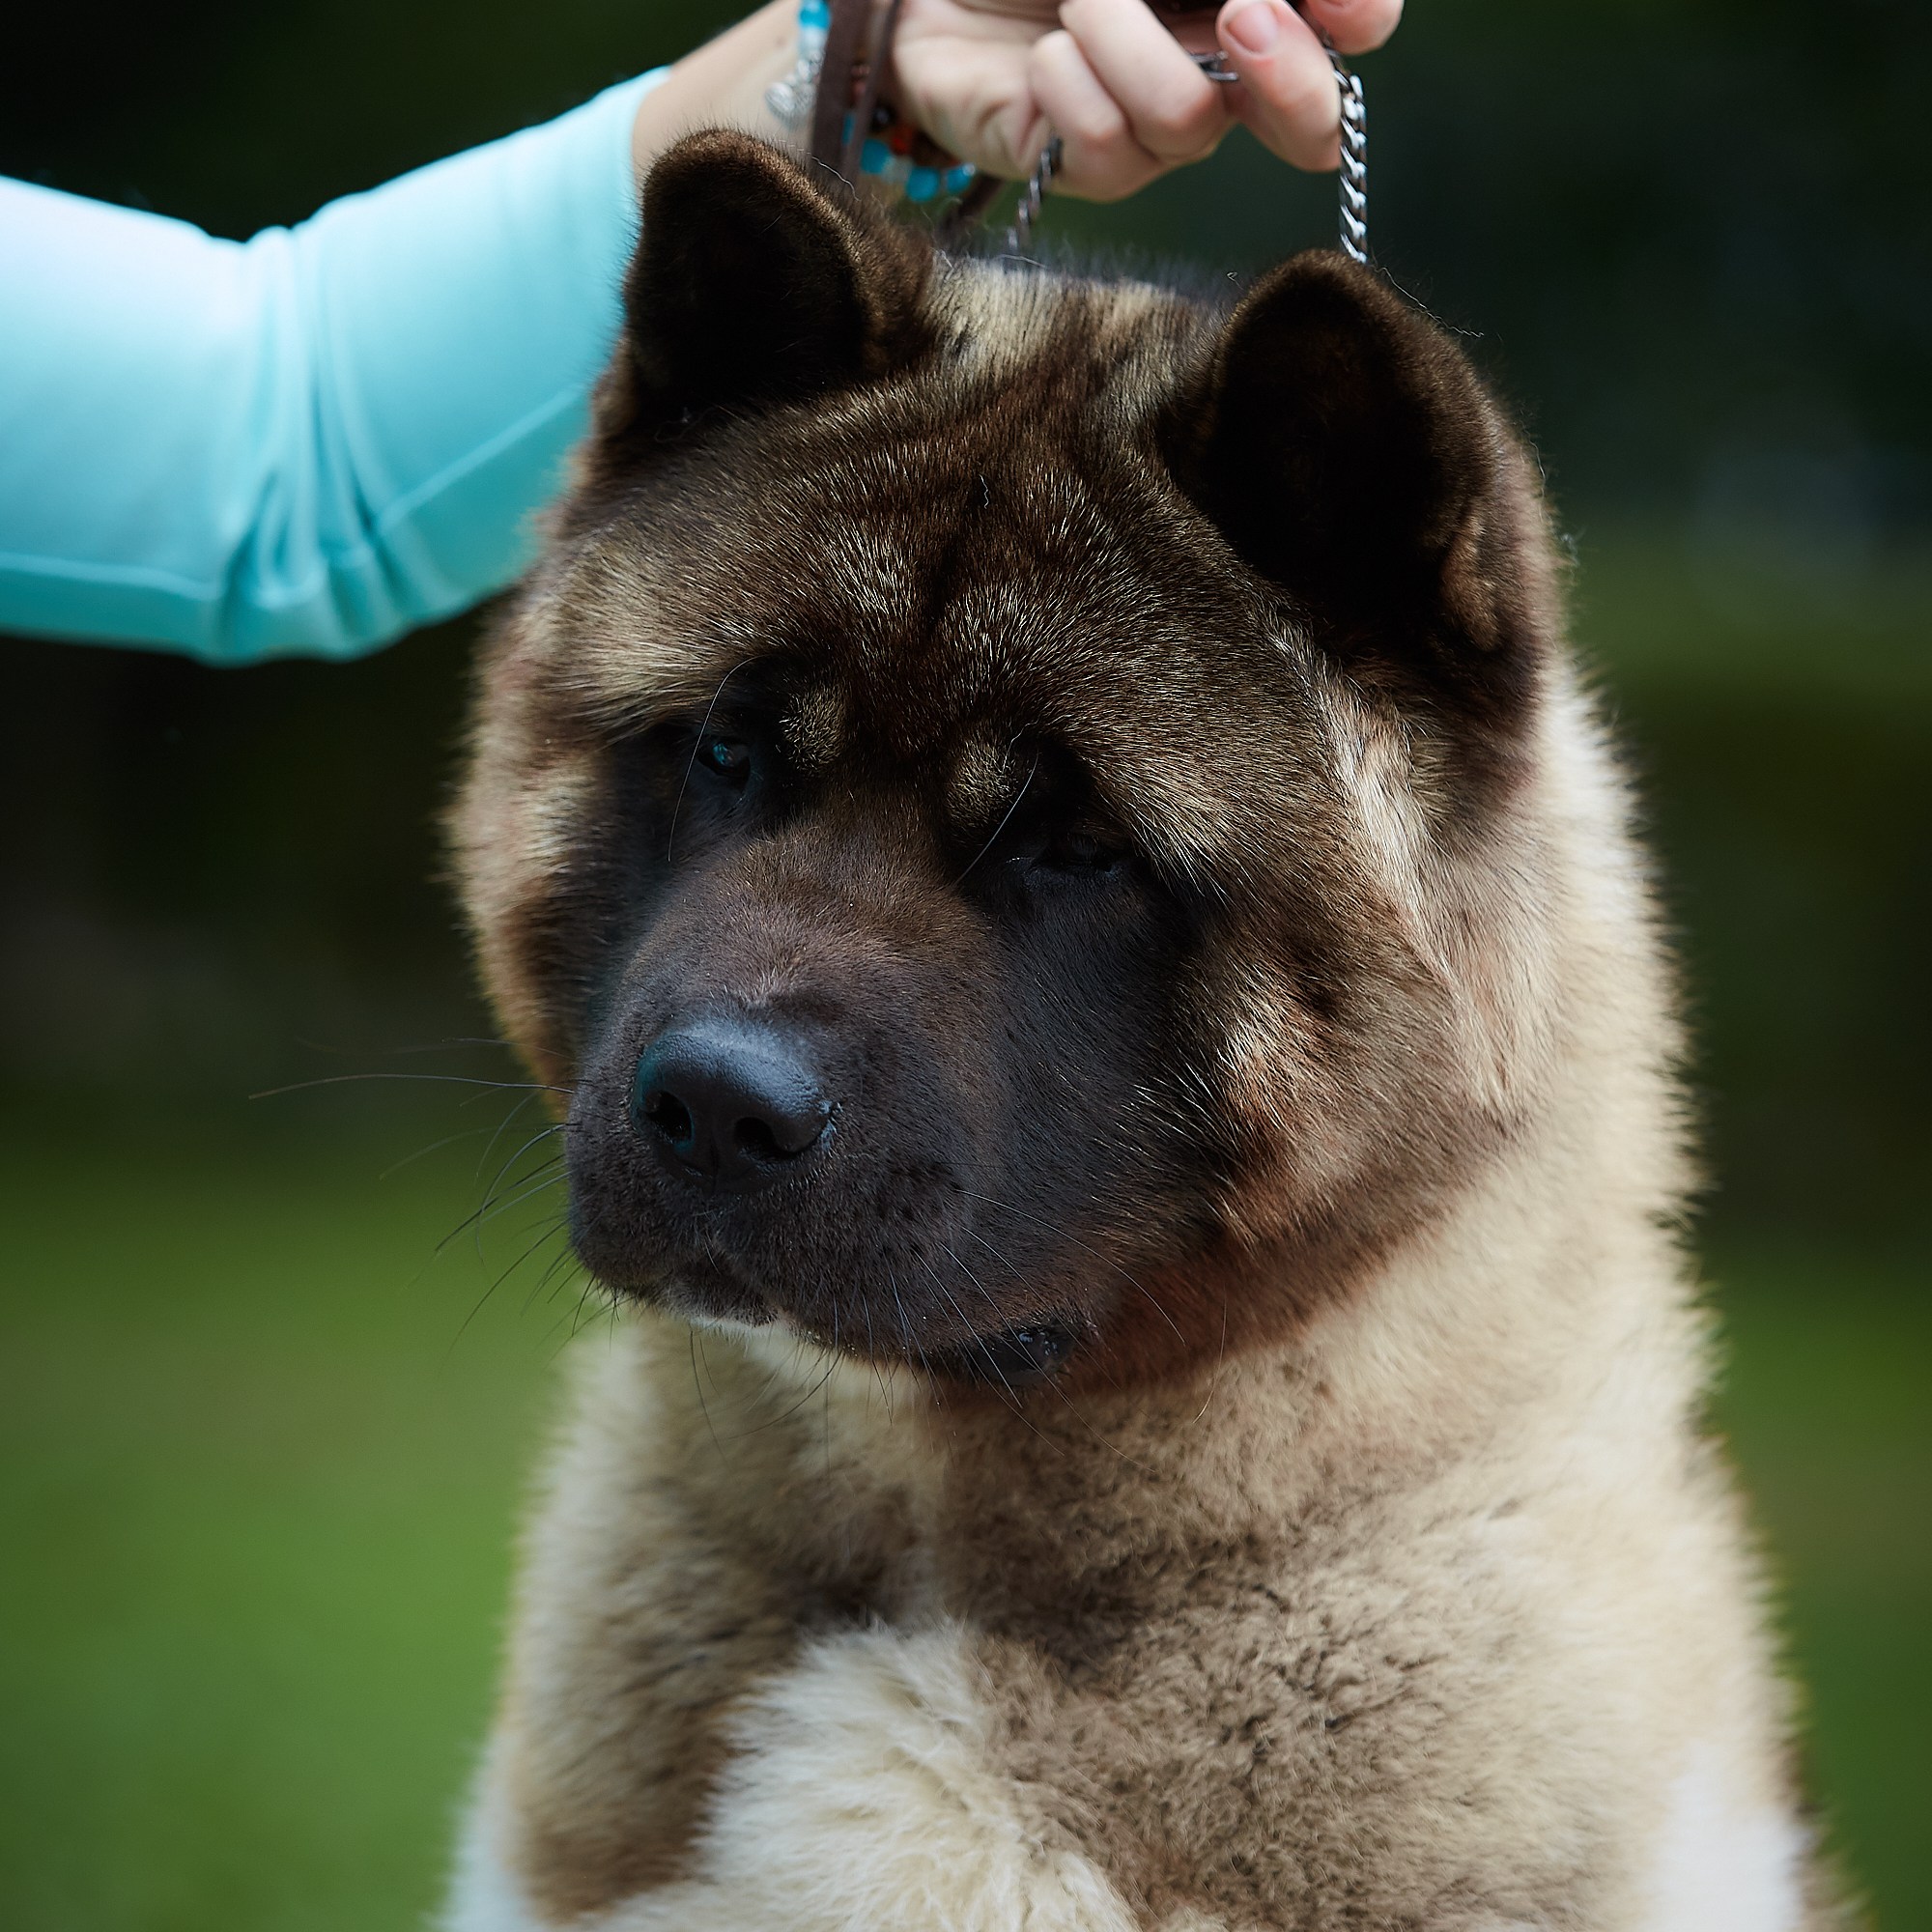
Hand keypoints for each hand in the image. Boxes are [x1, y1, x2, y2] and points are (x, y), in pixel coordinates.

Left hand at [890, 0, 1400, 196]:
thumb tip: (1330, 5)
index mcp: (1243, 2)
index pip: (1349, 29)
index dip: (1361, 19)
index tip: (1349, 10)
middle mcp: (1211, 74)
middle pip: (1307, 122)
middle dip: (1291, 74)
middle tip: (1244, 13)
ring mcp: (1145, 130)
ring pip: (1192, 124)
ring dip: (1127, 39)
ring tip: (1074, 2)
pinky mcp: (1074, 168)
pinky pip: (1110, 149)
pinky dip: (1073, 82)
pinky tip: (1042, 56)